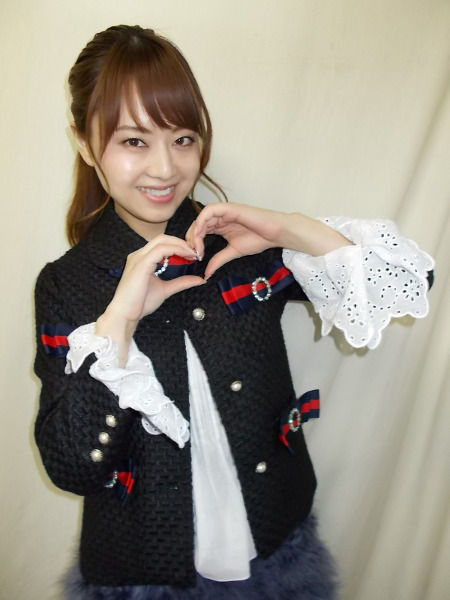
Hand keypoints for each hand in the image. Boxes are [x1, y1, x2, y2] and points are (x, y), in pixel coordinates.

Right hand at [96, 235, 204, 363]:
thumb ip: (181, 282)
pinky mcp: (141, 263)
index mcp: (142, 259)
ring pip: (162, 240)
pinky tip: (186, 256)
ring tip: (193, 253)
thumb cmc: (139, 304)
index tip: (193, 254)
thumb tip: (198, 279)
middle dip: (181, 242)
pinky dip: (176, 250)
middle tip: (196, 252)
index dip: (179, 246)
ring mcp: (139, 257)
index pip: (162, 244)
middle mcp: (139, 255)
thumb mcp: (166, 289)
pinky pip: (161, 250)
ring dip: (180, 245)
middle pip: (163, 238)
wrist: (125, 314)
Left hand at [186, 203, 283, 277]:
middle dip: (191, 239)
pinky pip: (209, 211)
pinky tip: (200, 235)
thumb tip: (206, 274)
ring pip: (201, 218)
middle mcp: (220, 218)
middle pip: (197, 224)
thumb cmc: (258, 239)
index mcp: (220, 226)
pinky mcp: (229, 208)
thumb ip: (218, 260)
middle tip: (192, 253)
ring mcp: (224, 211)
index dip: (194, 244)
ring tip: (196, 246)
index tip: (196, 258)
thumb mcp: (233, 252)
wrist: (274, 233)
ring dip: (195, 232)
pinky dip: (201, 221)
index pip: (199, 232)